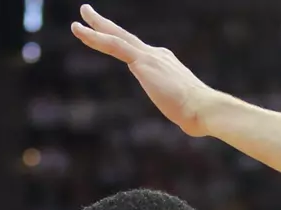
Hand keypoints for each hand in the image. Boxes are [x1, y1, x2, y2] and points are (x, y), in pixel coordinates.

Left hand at [71, 5, 220, 136]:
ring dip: (95, 26)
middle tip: (87, 13)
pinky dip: (94, 37)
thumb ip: (182, 111)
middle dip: (105, 25)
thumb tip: (192, 125)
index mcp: (165, 64)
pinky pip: (113, 44)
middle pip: (124, 36)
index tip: (112, 39)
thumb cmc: (197, 115)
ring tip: (77, 21)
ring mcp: (148, 56)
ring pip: (115, 37)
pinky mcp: (141, 62)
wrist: (203, 108)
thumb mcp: (187, 111)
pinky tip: (80, 30)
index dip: (123, 44)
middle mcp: (156, 54)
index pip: (138, 52)